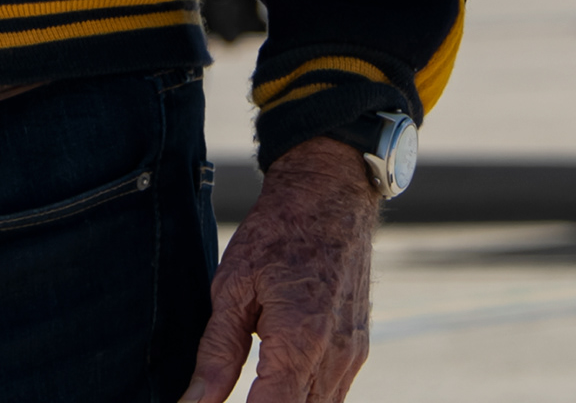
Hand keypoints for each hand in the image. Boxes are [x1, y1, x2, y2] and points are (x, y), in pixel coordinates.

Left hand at [178, 137, 380, 401]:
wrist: (330, 193)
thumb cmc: (278, 232)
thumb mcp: (232, 286)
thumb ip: (216, 353)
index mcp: (301, 341)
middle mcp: (335, 356)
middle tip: (226, 397)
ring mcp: (352, 354)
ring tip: (252, 391)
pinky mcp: (358, 349)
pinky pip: (332, 394)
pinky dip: (303, 398)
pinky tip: (275, 384)